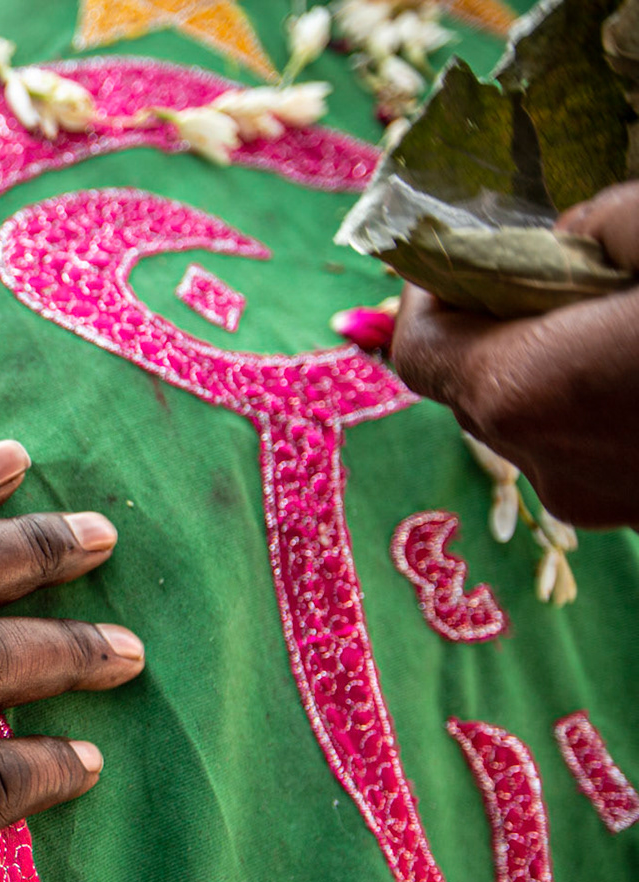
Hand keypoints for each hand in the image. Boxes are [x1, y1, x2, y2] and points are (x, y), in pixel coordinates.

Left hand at [390, 181, 638, 527]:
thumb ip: (601, 220)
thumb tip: (569, 231)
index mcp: (520, 388)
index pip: (418, 347)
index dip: (429, 295)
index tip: (463, 254)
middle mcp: (540, 458)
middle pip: (471, 384)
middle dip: (492, 326)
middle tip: (541, 273)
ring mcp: (592, 497)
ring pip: (533, 418)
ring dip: (549, 365)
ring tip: (604, 314)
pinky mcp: (636, 510)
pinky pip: (588, 444)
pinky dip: (595, 401)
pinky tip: (633, 360)